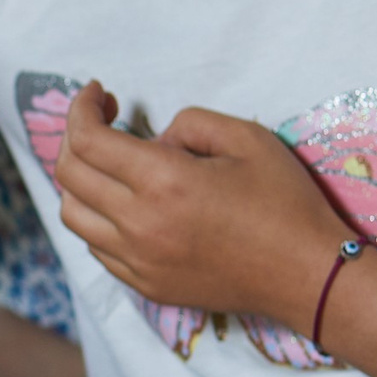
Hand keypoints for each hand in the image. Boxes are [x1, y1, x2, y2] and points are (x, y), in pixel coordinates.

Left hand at [52, 81, 343, 327]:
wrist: (307, 274)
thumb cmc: (285, 201)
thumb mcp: (246, 138)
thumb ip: (189, 123)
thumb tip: (153, 139)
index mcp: (162, 182)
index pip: (88, 139)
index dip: (81, 108)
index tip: (96, 92)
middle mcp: (138, 224)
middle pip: (68, 175)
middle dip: (76, 136)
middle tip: (103, 119)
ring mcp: (137, 260)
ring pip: (72, 214)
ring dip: (79, 181)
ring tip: (109, 162)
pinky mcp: (143, 284)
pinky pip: (96, 246)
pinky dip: (96, 217)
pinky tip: (124, 203)